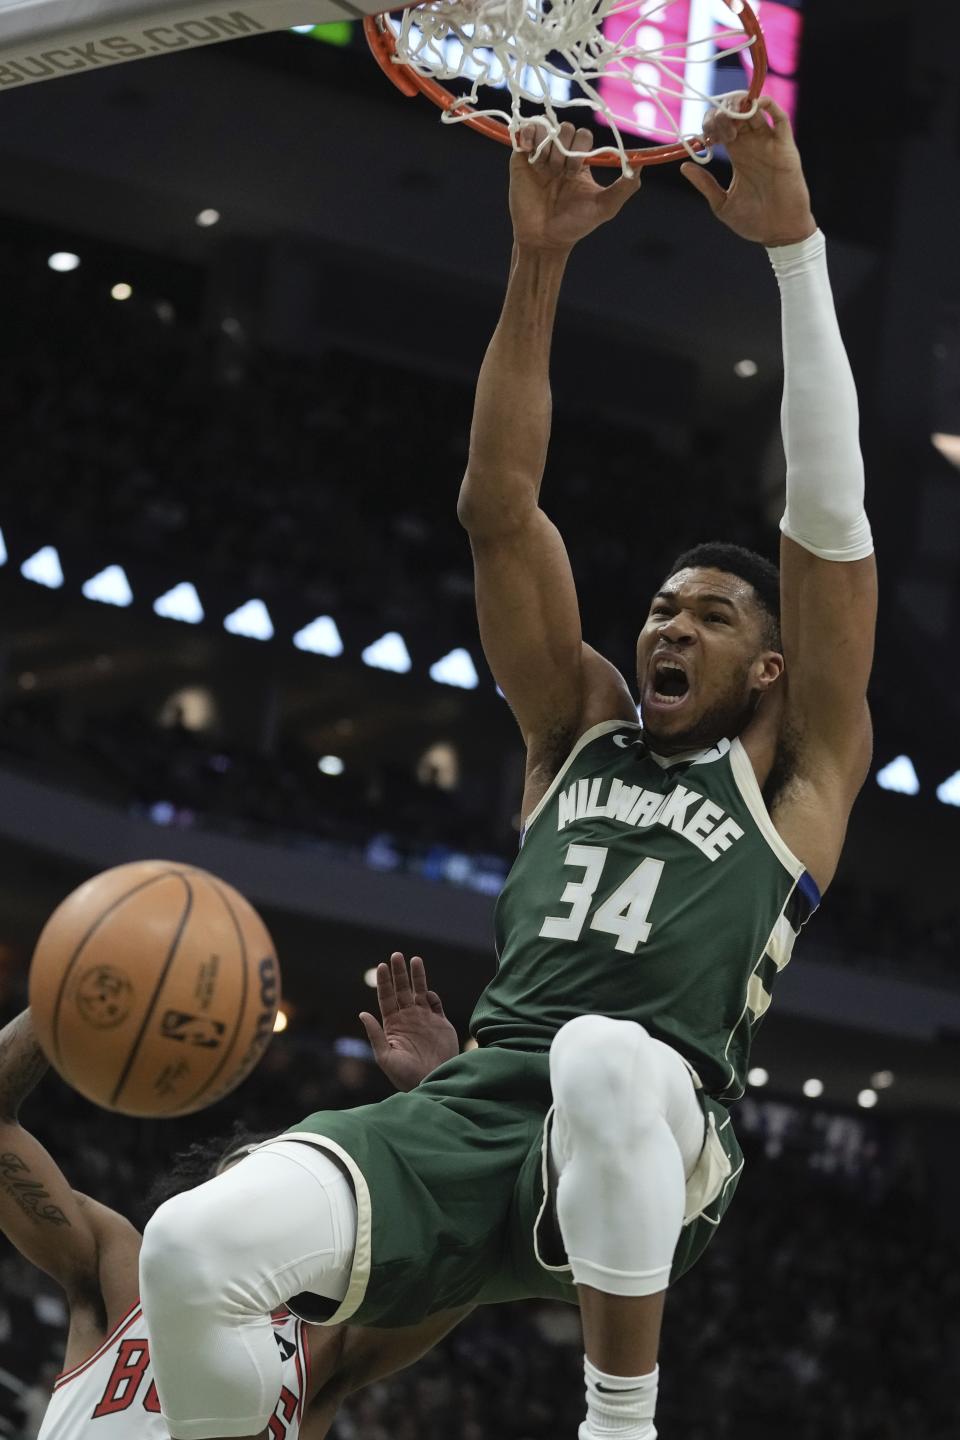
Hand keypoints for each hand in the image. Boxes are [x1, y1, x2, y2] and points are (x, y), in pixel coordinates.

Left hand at [360, 953, 458, 1092]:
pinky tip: (427, 992)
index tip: (382, 966)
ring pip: (420, 991)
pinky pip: (436, 1004)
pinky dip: (432, 996)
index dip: (384, 982)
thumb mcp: (385, 1057)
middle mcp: (408, 1018)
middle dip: (399, 973)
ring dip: (417, 976)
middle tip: (396, 955)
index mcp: (392, 1024)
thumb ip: (375, 1035)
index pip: (386, 998)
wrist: (432, 1082)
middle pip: (402, 990)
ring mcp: (425, 1019)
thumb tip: (362, 1013)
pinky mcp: (441, 1023)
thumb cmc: (405, 1075)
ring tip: (415, 960)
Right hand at [509, 122, 640, 254]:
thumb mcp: (605, 207)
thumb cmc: (574, 225)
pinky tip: (529, 149)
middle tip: (559, 174)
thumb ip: (625, 186)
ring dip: (547, 147)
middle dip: (564, 150)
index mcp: (580, 162)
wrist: (544, 239)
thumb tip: (642, 162)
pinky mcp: (520, 158)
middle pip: (565, 128)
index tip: (575, 173)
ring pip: (546, 128)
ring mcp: (540, 155)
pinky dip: (528, 133)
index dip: (581, 148)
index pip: (584, 135)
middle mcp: (560, 155)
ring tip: (544, 169)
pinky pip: (525, 130)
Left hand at [681, 97, 816, 247]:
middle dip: (722, 113)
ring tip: (730, 123)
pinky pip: (780, 118)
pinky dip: (767, 105)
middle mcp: (753, 145)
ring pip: (755, 109)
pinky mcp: (785, 147)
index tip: (705, 139)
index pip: (722, 126)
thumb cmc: (753, 222)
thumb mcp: (722, 204)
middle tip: (717, 131)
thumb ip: (705, 184)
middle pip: (737, 112)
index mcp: (738, 155)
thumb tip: (684, 166)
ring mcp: (769, 144)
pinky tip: (754, 105)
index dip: (711, 123)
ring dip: (740, 107)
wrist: (779, 234)